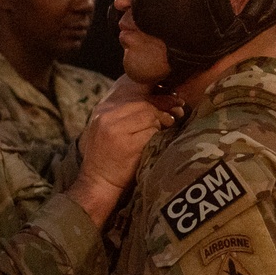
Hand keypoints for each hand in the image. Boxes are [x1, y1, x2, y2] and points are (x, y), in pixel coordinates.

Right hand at [68, 76, 183, 225]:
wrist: (97, 184)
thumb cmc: (108, 157)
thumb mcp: (109, 128)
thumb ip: (126, 112)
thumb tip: (158, 96)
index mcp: (103, 109)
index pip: (133, 91)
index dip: (155, 93)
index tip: (169, 97)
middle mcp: (107, 116)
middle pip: (144, 102)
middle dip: (164, 106)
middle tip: (178, 110)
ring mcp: (115, 129)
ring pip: (149, 115)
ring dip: (162, 122)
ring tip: (167, 126)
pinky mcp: (127, 144)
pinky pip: (151, 132)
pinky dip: (158, 136)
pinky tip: (158, 140)